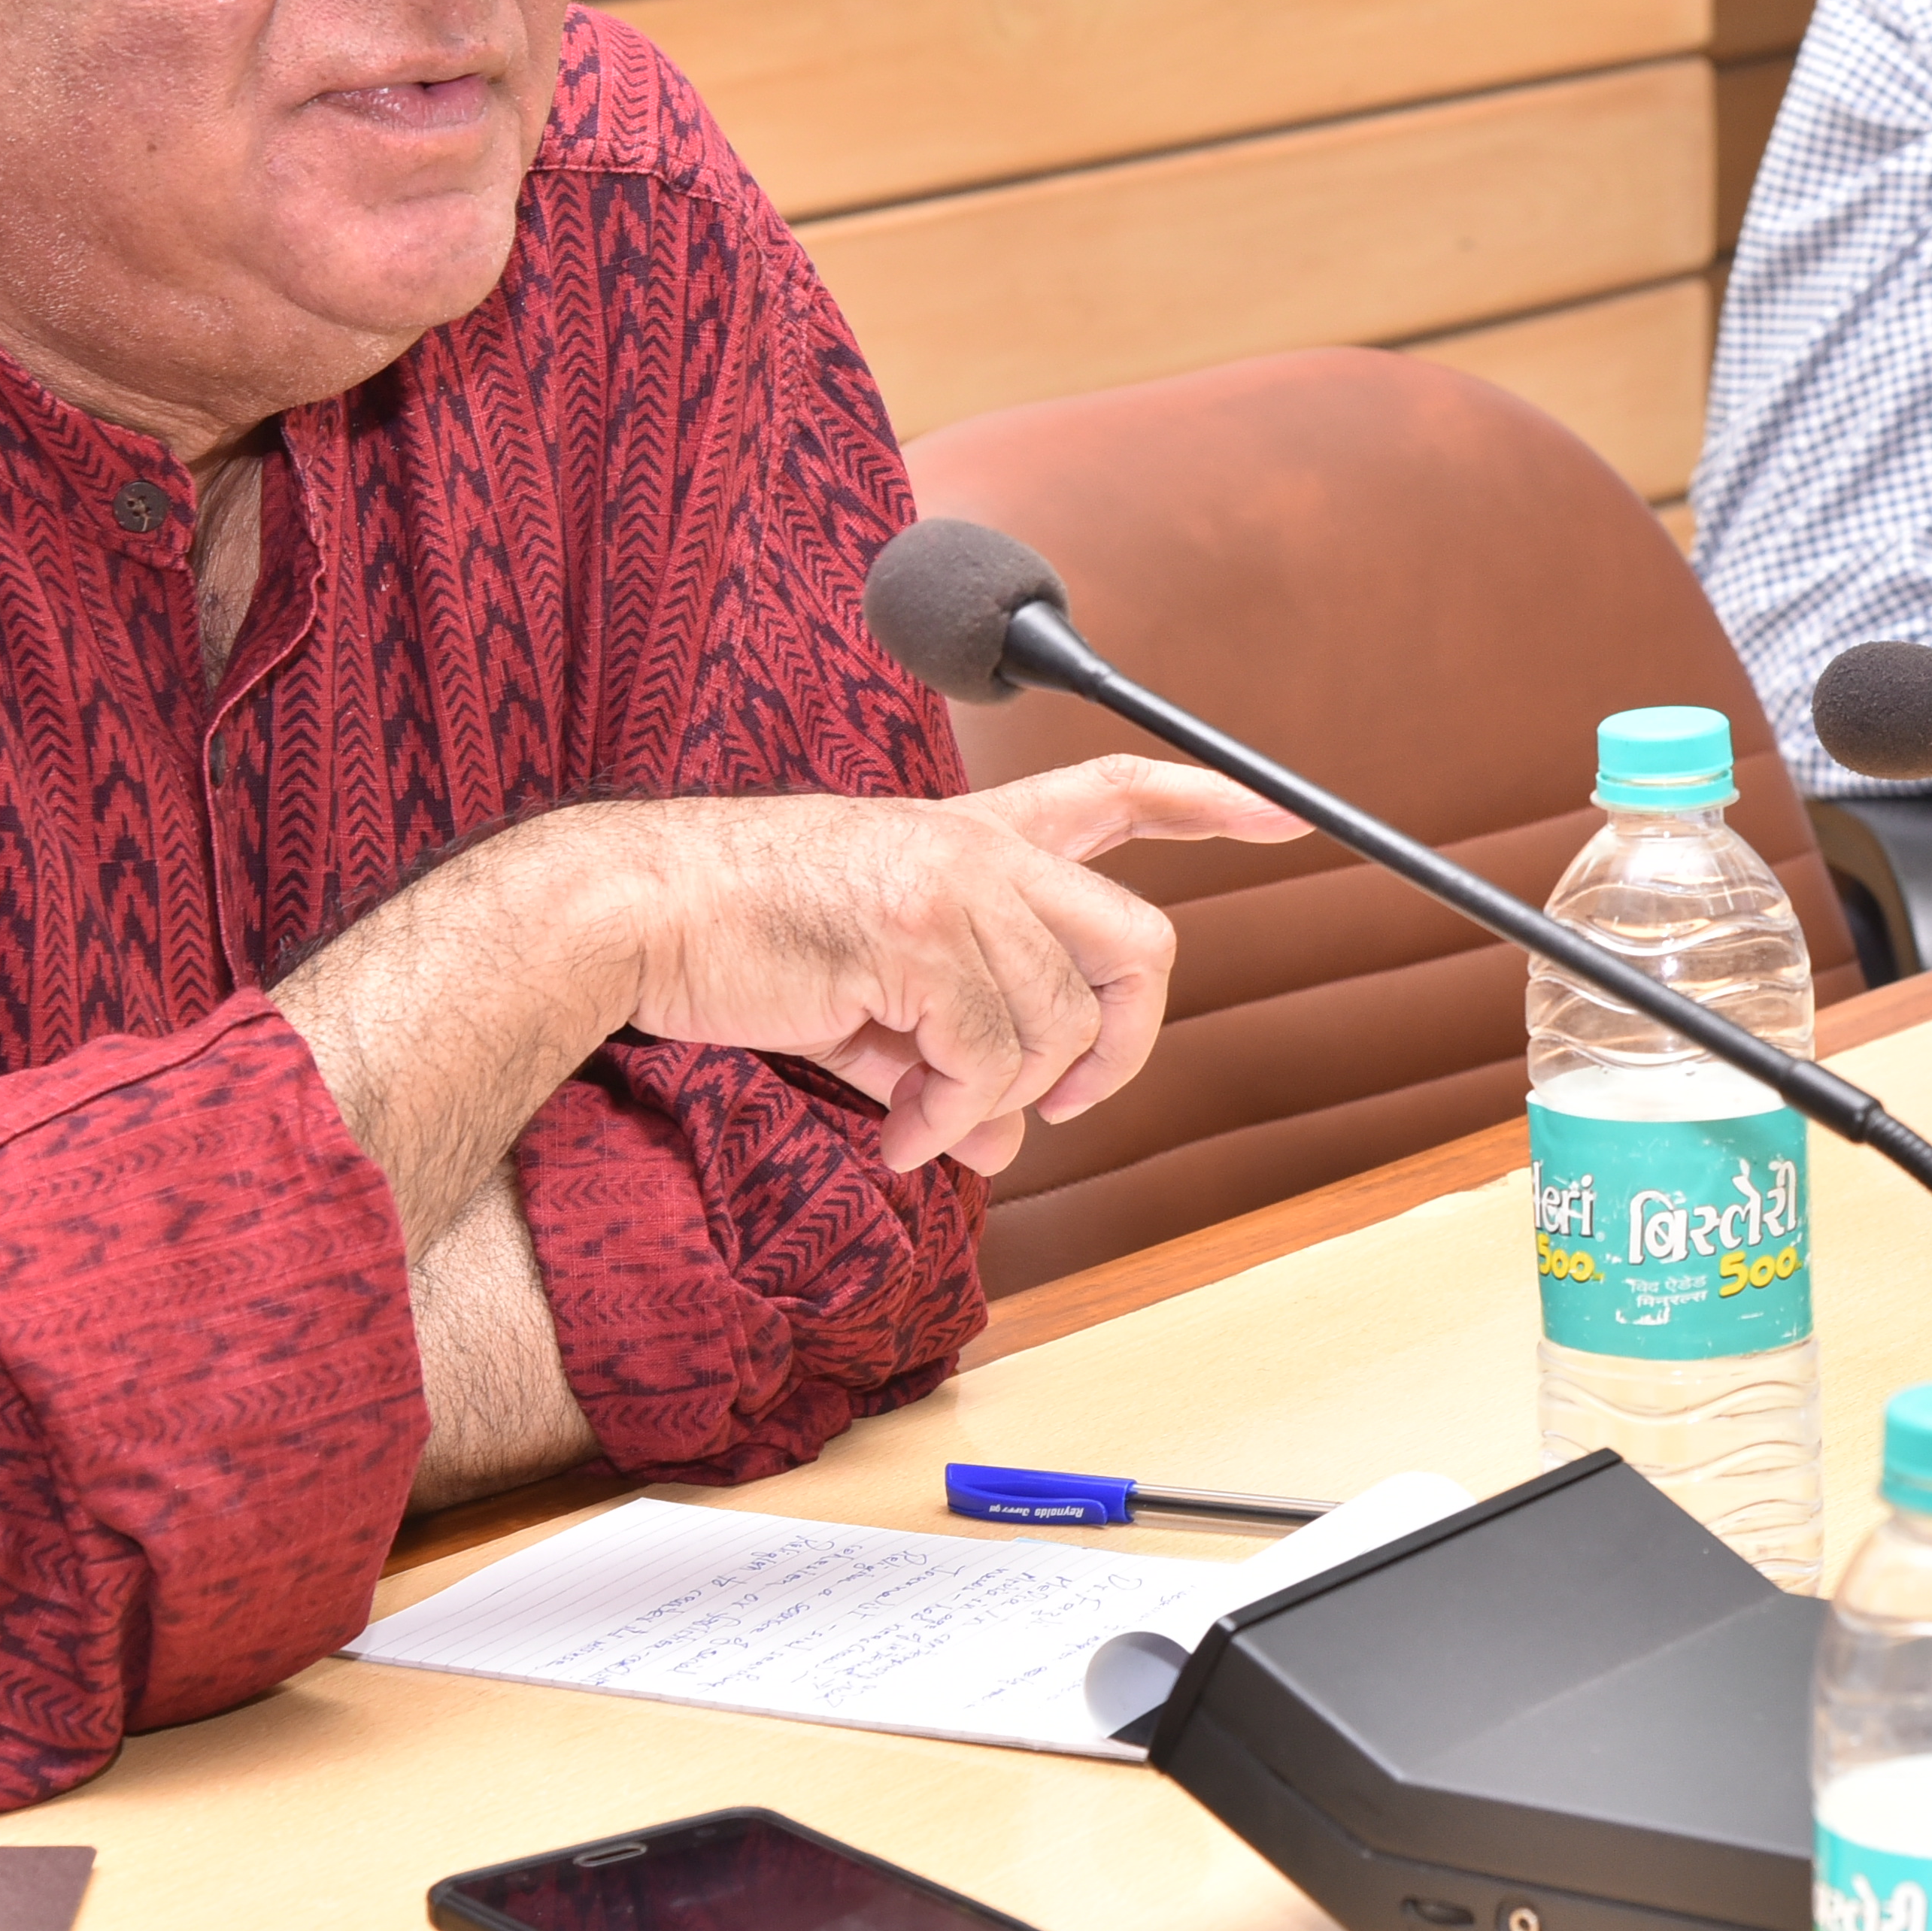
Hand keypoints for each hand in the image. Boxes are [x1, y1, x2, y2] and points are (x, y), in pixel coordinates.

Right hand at [602, 757, 1301, 1173]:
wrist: (641, 912)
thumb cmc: (747, 943)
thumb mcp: (876, 996)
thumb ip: (956, 1056)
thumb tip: (1008, 1141)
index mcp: (978, 837)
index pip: (1119, 790)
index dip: (1214, 801)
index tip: (1290, 813)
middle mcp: (984, 850)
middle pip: (1140, 945)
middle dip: (1124, 1046)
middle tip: (1060, 1104)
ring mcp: (957, 885)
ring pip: (1062, 1025)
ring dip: (999, 1104)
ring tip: (920, 1125)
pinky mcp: (919, 933)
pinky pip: (990, 1060)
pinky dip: (949, 1120)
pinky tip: (896, 1132)